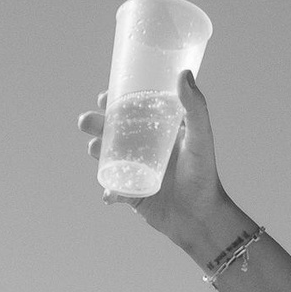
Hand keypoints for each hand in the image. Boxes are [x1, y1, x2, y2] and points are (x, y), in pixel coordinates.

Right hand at [79, 70, 232, 254]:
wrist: (200, 218)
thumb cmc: (204, 175)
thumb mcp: (200, 137)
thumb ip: (195, 107)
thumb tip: (183, 73)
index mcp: (161, 131)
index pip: (134, 110)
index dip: (116, 102)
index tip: (104, 96)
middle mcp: (147, 149)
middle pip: (115, 132)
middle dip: (97, 125)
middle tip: (86, 122)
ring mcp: (138, 171)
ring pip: (109, 158)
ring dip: (96, 152)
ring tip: (92, 148)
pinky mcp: (133, 195)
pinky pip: (114, 190)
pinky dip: (109, 191)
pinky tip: (110, 193)